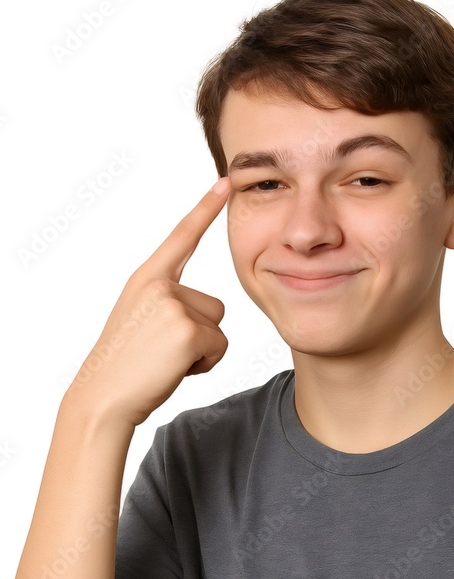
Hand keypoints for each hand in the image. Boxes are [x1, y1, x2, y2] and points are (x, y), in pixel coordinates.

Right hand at [66, 178, 231, 426]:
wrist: (104, 397)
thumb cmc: (127, 366)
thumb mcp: (142, 319)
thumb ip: (170, 302)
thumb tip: (209, 309)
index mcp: (146, 278)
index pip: (181, 236)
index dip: (204, 208)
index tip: (225, 181)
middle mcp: (159, 285)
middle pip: (215, 305)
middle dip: (200, 334)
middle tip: (162, 351)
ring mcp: (173, 305)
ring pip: (218, 327)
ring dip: (203, 350)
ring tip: (166, 360)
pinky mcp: (188, 330)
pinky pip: (220, 347)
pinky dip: (205, 365)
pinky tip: (174, 369)